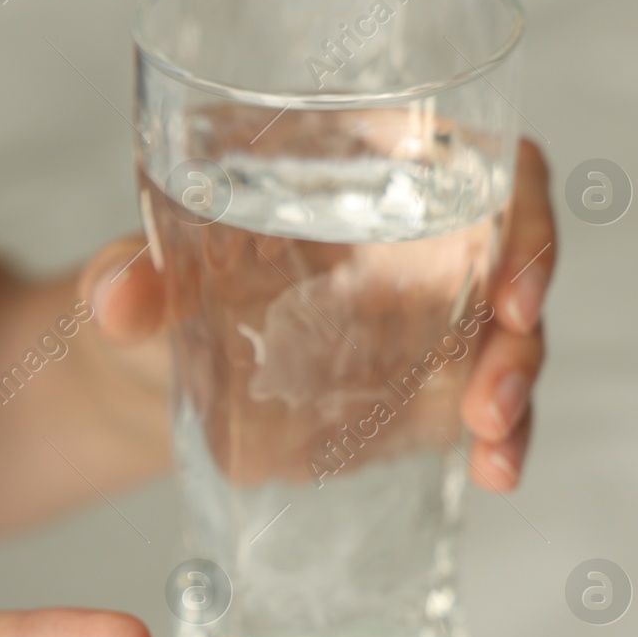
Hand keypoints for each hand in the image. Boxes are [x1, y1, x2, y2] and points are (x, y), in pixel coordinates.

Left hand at [77, 138, 553, 491]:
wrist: (148, 379)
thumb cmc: (153, 293)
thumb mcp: (135, 278)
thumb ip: (126, 281)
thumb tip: (116, 301)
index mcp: (366, 174)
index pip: (480, 163)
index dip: (517, 206)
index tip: (506, 280)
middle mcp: (416, 240)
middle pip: (511, 257)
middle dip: (520, 324)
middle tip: (491, 391)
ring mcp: (429, 319)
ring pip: (509, 339)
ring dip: (516, 388)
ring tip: (491, 442)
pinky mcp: (422, 390)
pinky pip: (483, 407)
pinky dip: (500, 440)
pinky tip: (494, 473)